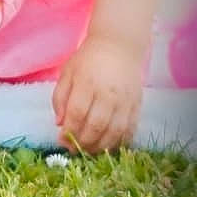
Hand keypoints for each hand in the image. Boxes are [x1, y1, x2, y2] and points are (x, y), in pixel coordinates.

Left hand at [52, 36, 142, 153]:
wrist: (119, 46)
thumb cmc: (88, 59)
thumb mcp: (68, 72)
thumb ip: (60, 97)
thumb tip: (60, 123)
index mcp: (87, 83)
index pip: (77, 113)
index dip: (69, 130)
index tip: (61, 139)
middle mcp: (108, 93)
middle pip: (96, 125)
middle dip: (83, 142)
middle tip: (74, 149)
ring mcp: (125, 100)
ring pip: (114, 131)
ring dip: (101, 146)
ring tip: (89, 150)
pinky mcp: (137, 104)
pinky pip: (130, 129)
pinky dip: (120, 142)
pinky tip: (109, 146)